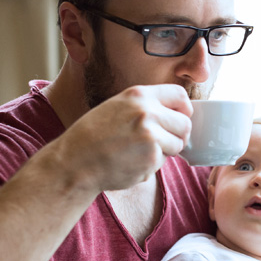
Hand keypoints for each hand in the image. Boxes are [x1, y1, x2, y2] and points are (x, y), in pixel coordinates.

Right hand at [48, 84, 191, 191]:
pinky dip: (151, 165)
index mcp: (139, 95)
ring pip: (178, 144)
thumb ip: (146, 106)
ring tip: (140, 151)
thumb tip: (179, 114)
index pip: (180, 95)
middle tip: (161, 142)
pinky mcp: (151, 157)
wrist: (74, 161)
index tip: (179, 118)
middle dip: (178, 135)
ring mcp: (151, 135)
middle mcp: (147, 112)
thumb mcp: (119, 107)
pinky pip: (164, 161)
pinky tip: (131, 162)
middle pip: (185, 123)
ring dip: (165, 151)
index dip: (184, 109)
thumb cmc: (94, 135)